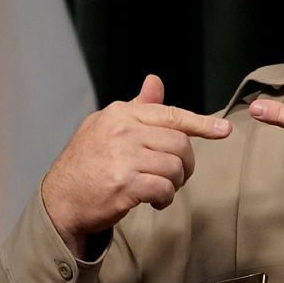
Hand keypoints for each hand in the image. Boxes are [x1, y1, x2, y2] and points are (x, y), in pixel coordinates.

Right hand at [41, 74, 231, 256]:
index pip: (170, 115)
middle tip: (176, 176)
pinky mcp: (125, 184)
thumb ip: (137, 108)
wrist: (59, 200)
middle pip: (180, 144)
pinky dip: (165, 198)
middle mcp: (123, 131)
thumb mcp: (107, 127)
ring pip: (176, 167)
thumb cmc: (88, 163)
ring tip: (160, 188)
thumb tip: (155, 81)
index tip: (224, 130)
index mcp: (121, 114)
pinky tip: (154, 201)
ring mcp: (123, 157)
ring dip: (175, 183)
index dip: (201, 124)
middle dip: (186, 164)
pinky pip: (165, 189)